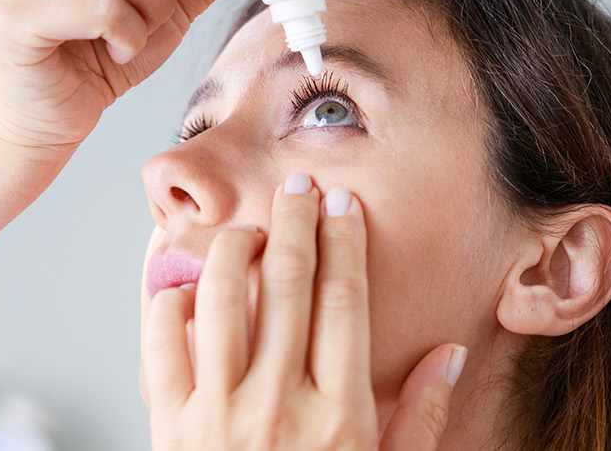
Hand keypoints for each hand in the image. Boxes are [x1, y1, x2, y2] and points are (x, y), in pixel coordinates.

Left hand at [143, 176, 467, 449]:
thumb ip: (420, 421)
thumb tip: (449, 356)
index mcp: (339, 415)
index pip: (344, 302)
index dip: (345, 244)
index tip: (343, 207)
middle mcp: (278, 404)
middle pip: (287, 283)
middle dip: (296, 222)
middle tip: (300, 187)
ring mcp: (217, 413)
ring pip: (220, 298)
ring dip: (233, 249)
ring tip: (248, 229)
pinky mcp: (168, 425)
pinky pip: (161, 343)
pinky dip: (169, 304)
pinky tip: (186, 288)